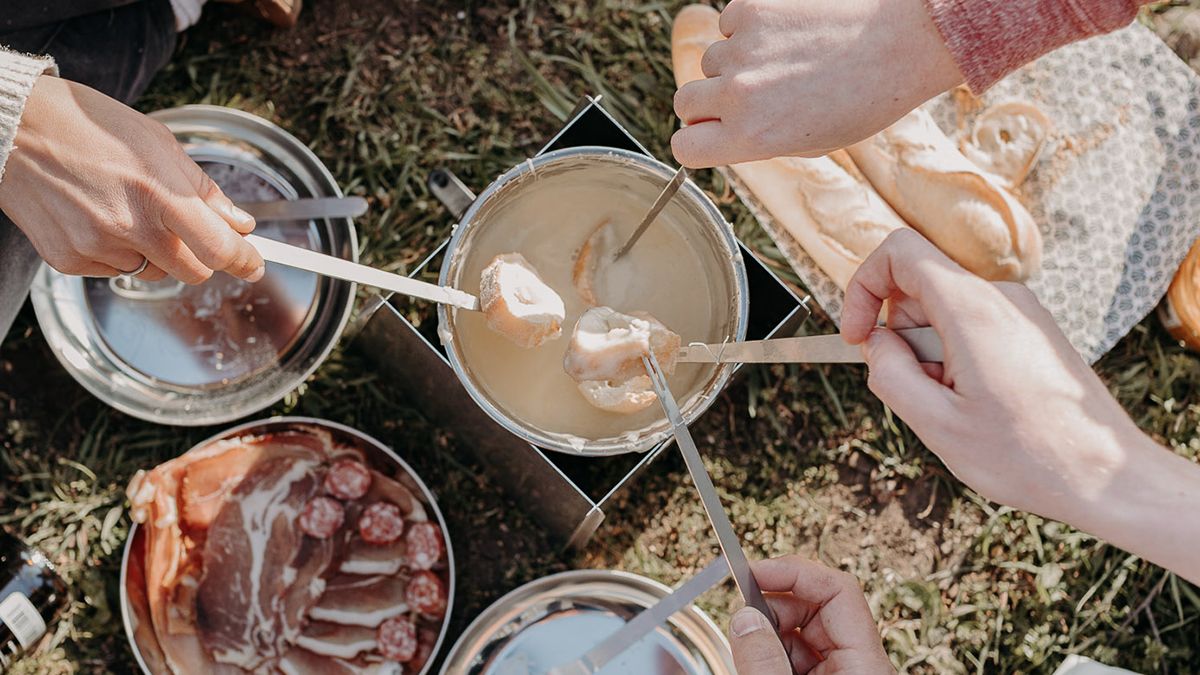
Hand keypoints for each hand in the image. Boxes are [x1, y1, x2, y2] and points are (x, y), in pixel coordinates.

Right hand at [0, 75, 263, 282]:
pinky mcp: (69, 260)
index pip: (218, 248)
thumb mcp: (158, 144)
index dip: (243, 261)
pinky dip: (116, 253)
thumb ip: (202, 190)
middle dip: (199, 256)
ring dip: (154, 253)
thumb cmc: (88, 128)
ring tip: (128, 211)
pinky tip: (98, 218)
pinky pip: (112, 271)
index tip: (252, 265)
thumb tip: (239, 223)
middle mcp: (129, 226)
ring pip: (152, 272)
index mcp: (159, 193)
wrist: (14, 129)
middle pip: (192, 271)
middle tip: (185, 230)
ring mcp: (97, 247)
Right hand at [671, 0, 962, 166]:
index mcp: (751, 137)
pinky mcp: (752, 8)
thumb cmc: (865, 98)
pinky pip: (729, 22)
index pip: (684, 147)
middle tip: (745, 96)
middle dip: (708, 101)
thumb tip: (723, 129)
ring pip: (711, 59)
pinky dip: (750, 28)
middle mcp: (738, 93)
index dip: (696, 140)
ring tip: (784, 60)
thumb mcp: (810, 143)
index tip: (710, 133)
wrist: (902, 43)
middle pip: (686, 102)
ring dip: (734, 62)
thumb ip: (757, 139)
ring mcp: (743, 47)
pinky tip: (788, 32)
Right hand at [728, 556, 892, 673]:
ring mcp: (840, 673)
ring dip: (768, 633)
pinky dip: (771, 654)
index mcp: (866, 663)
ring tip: (747, 652)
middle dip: (773, 607)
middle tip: (742, 620)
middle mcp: (856, 663)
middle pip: (816, 607)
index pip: (839, 590)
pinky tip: (757, 664)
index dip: (795, 572)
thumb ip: (765, 660)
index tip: (753, 571)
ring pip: (801, 632)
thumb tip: (744, 619)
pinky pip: (796, 657)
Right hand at [841, 230, 1199, 583]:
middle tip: (921, 395)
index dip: (863, 286)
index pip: (899, 252)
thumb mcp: (936, 424)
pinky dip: (957, 360)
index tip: (857, 337)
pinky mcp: (1032, 331)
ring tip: (957, 408)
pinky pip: (974, 328)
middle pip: (919, 290)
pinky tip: (980, 407)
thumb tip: (875, 343)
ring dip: (930, 356)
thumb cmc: (1027, 455)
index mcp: (972, 310)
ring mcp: (1021, 312)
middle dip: (900, 339)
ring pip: (944, 314)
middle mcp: (1000, 297)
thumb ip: (889, 374)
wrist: (1108, 476)